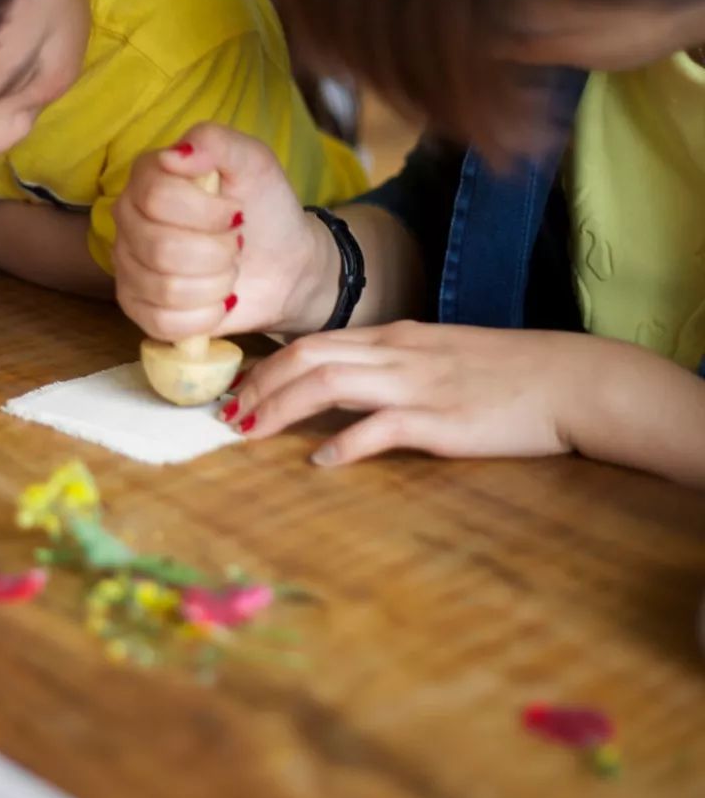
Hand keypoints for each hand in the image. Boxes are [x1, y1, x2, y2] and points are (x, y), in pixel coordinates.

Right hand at [113, 124, 338, 343]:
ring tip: (229, 272)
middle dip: (216, 253)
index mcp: (148, 175)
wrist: (284, 264)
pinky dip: (203, 316)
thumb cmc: (265, 208)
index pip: (156, 196)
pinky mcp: (136, 306)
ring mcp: (127, 263)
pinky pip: (161, 321)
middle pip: (159, 246)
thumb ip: (215, 143)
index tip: (237, 213)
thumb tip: (176, 155)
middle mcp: (127, 217)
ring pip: (163, 287)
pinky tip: (218, 302)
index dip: (206, 212)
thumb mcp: (253, 161)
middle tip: (236, 246)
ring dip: (215, 284)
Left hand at [226, 323, 592, 464]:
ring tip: (249, 432)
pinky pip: (377, 428)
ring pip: (327, 383)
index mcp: (396, 337)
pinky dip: (341, 443)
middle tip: (226, 415)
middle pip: (306, 356)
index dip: (267, 366)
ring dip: (279, 407)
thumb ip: (394, 369)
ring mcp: (417, 384)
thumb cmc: (509, 375)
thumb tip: (348, 393)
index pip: (313, 341)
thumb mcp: (442, 358)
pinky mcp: (439, 420)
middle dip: (258, 385)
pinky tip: (319, 460)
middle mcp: (397, 353)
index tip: (238, 391)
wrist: (571, 381)